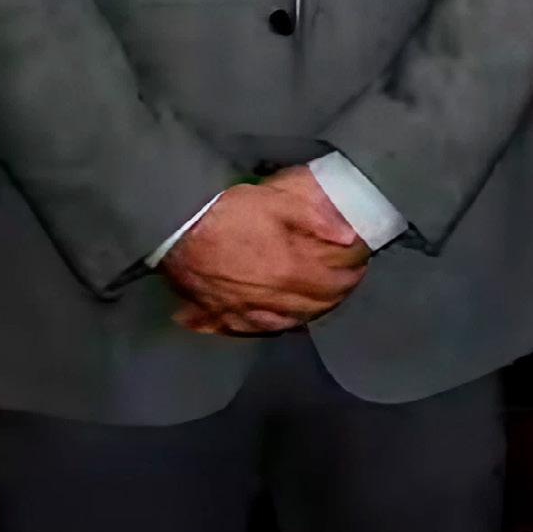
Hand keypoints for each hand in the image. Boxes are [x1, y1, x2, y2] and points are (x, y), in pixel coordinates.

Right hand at [163, 169, 367, 335]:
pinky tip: (272, 320)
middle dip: (333, 297)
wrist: (174, 225)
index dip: (351, 277)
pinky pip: (247, 329)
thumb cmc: (226, 211)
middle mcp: (268, 299)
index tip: (358, 268)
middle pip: (311, 308)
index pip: (332, 285)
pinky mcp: (216, 313)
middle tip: (342, 284)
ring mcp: (241, 311)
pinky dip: (264, 325)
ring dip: (304, 314)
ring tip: (315, 302)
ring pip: (283, 323)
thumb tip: (347, 236)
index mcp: (288, 273)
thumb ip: (315, 219)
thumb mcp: (277, 202)